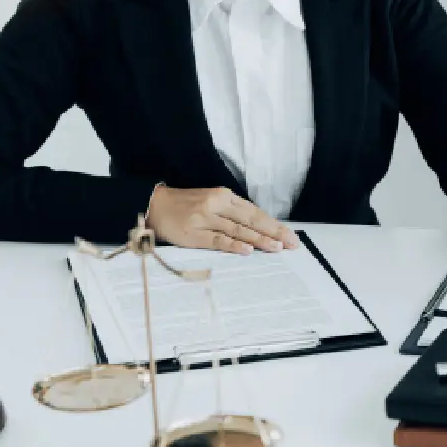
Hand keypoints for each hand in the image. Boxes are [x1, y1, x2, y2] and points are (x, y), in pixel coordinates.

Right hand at [146, 186, 298, 254]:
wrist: (154, 205)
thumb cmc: (187, 206)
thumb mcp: (213, 202)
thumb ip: (234, 213)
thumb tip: (261, 229)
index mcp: (224, 196)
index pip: (255, 212)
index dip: (274, 225)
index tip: (291, 236)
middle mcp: (217, 205)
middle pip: (251, 220)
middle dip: (274, 233)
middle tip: (292, 244)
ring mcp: (205, 219)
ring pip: (238, 230)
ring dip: (259, 240)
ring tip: (277, 248)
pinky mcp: (194, 234)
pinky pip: (217, 240)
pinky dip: (233, 244)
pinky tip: (247, 250)